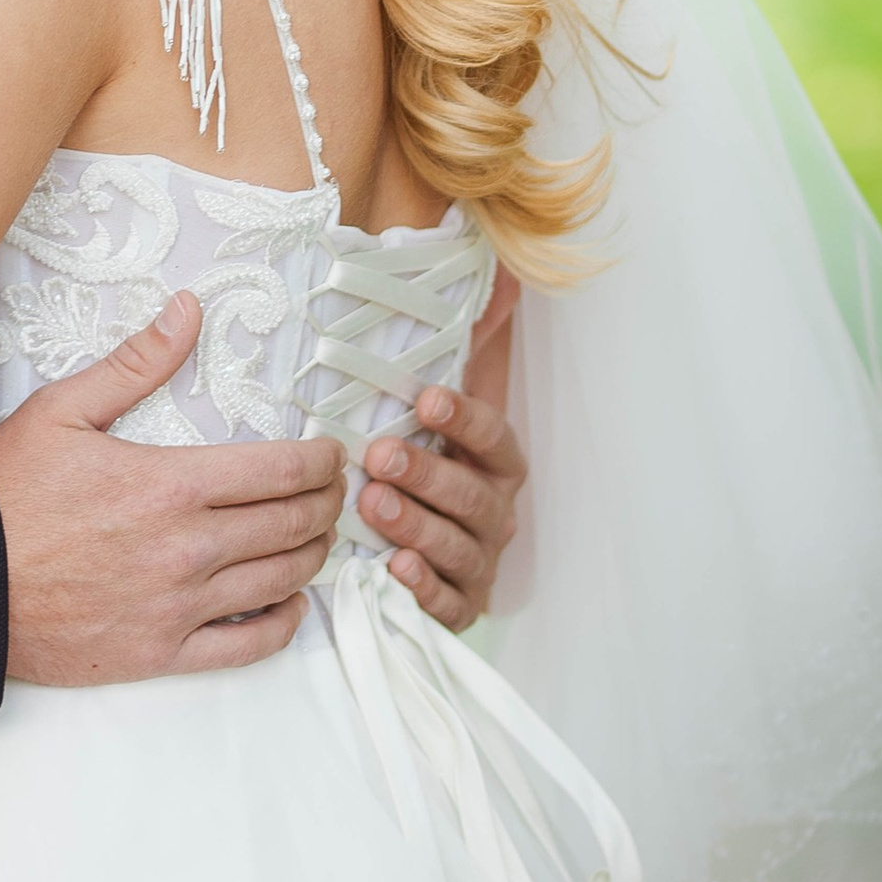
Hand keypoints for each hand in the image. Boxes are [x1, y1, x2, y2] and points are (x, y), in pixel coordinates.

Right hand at [0, 294, 345, 686]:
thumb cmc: (6, 494)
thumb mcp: (63, 409)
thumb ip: (136, 362)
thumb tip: (189, 309)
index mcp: (171, 483)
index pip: (280, 470)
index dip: (320, 461)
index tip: (332, 454)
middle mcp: (188, 548)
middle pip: (292, 524)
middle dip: (327, 504)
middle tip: (335, 491)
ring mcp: (179, 606)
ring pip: (280, 581)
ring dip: (314, 556)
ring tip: (320, 537)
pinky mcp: (161, 653)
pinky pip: (247, 646)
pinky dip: (283, 624)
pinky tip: (291, 603)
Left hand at [352, 270, 524, 633]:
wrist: (421, 546)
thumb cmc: (427, 463)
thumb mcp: (441, 408)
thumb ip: (472, 345)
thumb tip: (506, 276)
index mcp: (496, 463)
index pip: (493, 436)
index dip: (464, 417)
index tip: (425, 397)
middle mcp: (496, 512)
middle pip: (472, 494)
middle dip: (428, 474)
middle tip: (380, 455)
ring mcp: (481, 561)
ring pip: (458, 546)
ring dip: (418, 526)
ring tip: (375, 505)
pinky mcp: (460, 605)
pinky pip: (449, 603)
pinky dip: (424, 589)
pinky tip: (394, 570)